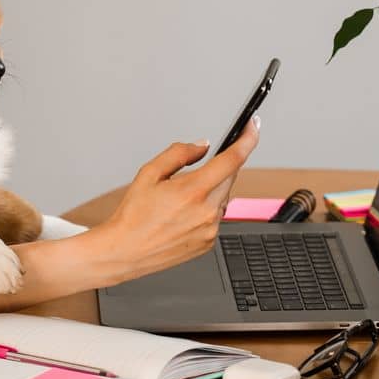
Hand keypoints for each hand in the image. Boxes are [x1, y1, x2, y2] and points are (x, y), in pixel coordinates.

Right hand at [90, 119, 259, 287]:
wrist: (125, 252)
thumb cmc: (133, 216)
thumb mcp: (149, 173)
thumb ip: (179, 153)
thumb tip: (202, 146)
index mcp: (193, 191)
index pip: (232, 159)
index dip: (247, 139)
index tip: (253, 127)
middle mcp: (207, 211)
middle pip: (230, 177)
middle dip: (220, 167)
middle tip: (194, 172)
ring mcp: (211, 229)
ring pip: (224, 197)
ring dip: (211, 190)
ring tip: (180, 199)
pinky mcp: (210, 242)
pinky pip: (217, 217)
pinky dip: (206, 209)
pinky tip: (182, 214)